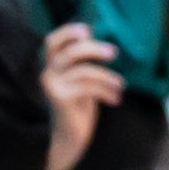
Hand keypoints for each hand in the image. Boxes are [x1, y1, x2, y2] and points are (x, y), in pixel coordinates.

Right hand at [40, 24, 121, 169]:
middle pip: (69, 53)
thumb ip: (84, 64)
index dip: (67, 32)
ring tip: (121, 85)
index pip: (52, 42)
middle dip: (93, 49)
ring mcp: (52, 87)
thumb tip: (101, 44)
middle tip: (113, 53)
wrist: (69, 139)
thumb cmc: (78, 109)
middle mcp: (47, 75)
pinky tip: (115, 99)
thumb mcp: (81, 81)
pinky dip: (106, 91)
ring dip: (106, 76)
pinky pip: (87, 87)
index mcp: (51, 67)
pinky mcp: (60, 100)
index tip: (87, 30)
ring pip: (83, 71)